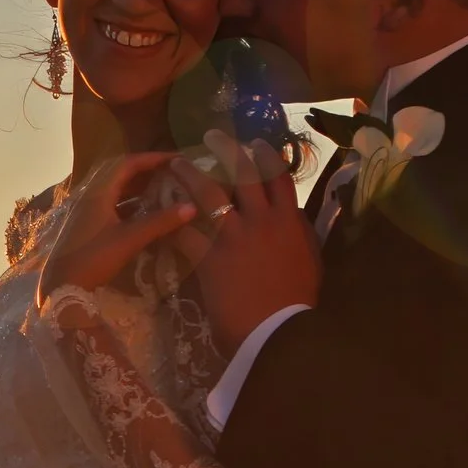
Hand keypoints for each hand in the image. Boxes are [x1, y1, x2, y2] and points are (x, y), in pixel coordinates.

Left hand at [34, 151, 199, 304]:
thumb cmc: (94, 259)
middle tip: (172, 173)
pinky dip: (129, 203)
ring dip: (138, 187)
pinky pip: (111, 204)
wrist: (61, 286)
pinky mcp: (86, 224)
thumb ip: (159, 222)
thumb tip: (191, 207)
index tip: (176, 159)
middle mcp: (90, 196)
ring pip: (115, 190)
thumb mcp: (129, 239)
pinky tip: (145, 211)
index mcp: (98, 192)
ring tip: (163, 189)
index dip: (152, 159)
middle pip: (120, 174)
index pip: (127, 164)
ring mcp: (86, 210)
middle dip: (146, 171)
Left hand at [163, 133, 319, 350]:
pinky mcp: (209, 257)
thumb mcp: (309, 261)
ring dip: (190, 176)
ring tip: (177, 164)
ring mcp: (233, 236)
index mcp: (288, 221)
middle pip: (243, 175)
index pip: (279, 178)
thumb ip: (299, 234)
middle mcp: (261, 220)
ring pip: (209, 195)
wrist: (277, 331)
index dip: (268, 157)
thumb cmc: (298, 301)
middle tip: (212, 137)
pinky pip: (185, 232)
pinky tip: (158, 210)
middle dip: (227, 152)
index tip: (258, 142)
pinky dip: (171, 221)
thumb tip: (293, 215)